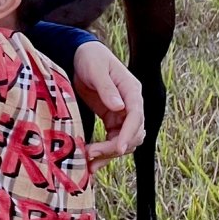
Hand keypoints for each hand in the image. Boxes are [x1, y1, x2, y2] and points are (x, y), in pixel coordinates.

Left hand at [73, 38, 144, 162]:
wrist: (82, 56)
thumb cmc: (91, 58)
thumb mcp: (96, 69)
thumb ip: (106, 87)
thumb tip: (119, 107)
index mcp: (132, 91)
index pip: (136, 117)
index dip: (128, 134)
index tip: (117, 148)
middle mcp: (131, 105)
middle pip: (132, 134)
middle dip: (114, 148)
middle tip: (91, 154)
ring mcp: (122, 114)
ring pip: (124, 142)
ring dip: (109, 155)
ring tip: (90, 164)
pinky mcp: (112, 120)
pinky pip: (112, 141)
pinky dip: (104, 152)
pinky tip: (92, 163)